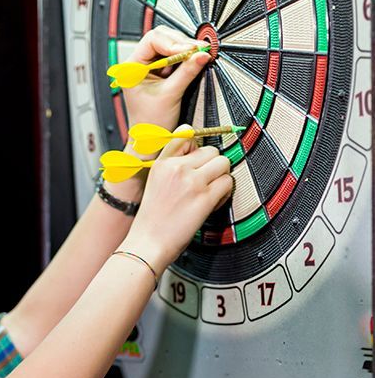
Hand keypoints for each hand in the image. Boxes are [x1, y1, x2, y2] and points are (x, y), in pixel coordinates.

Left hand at [121, 26, 211, 142]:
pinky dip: (186, 57)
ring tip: (199, 55)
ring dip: (186, 49)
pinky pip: (175, 58)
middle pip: (162, 39)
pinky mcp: (160, 72)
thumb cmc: (150, 123)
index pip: (152, 40)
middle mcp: (138, 64)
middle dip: (182, 43)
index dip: (173, 42)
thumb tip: (202, 54)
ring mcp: (149, 68)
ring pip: (170, 46)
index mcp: (131, 68)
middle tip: (200, 50)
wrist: (150, 140)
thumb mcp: (171, 95)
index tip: (190, 49)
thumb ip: (187, 72)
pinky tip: (194, 60)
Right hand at [121, 127, 231, 273]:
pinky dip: (225, 193)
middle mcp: (177, 168)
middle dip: (212, 166)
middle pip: (212, 150)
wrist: (148, 244)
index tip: (199, 158)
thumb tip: (199, 155)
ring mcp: (191, 181)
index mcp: (162, 163)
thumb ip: (173, 167)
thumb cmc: (152, 220)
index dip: (197, 146)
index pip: (186, 133)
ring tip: (209, 193)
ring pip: (224, 163)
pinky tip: (212, 203)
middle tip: (204, 183)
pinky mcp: (204, 197)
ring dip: (221, 178)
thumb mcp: (154, 184)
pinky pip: (228, 183)